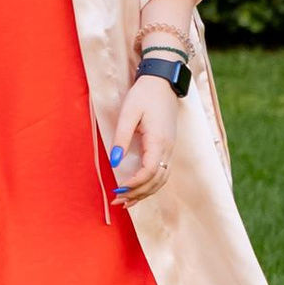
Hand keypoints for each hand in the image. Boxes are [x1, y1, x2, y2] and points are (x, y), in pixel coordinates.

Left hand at [106, 70, 179, 205]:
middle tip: (117, 202)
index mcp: (158, 140)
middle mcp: (167, 148)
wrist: (162, 82)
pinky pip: (162, 172)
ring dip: (145, 192)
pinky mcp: (167, 147)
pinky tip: (138, 189)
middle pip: (156, 180)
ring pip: (161, 179)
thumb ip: (121, 138)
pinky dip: (151, 184)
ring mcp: (170, 148)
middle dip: (137, 194)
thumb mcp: (128, 114)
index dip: (134, 184)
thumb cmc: (144, 95)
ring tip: (126, 202)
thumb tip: (114, 162)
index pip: (149, 171)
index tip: (118, 190)